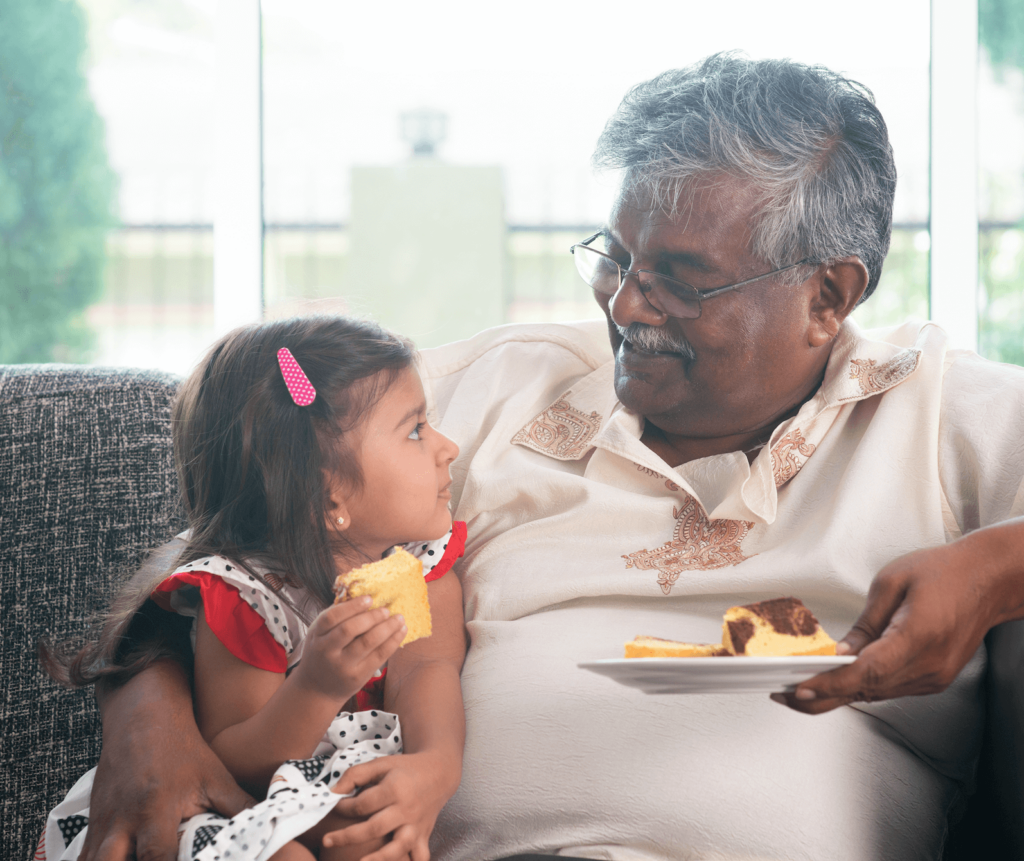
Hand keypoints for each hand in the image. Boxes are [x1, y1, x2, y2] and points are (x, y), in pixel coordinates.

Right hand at [80, 661, 253, 860]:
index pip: (156, 858)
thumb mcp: (216, 777)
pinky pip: (81, 859)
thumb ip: (240, 807)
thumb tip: (269, 826)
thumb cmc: (184, 749)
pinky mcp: (91, 823)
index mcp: (156, 808)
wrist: (144, 717)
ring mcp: (102, 824)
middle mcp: (122, 820)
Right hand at [293, 597, 406, 702]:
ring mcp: (343, 666)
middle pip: (349, 630)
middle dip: (371, 617)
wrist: (317, 689)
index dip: (351, 606)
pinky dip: (393, 641)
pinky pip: (379, 656)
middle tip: (386, 609)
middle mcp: (327, 651)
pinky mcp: (358, 676)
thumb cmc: (322, 653)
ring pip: (367, 643)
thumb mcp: (320, 635)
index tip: (369, 598)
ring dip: (387, 628)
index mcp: (317, 636)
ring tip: (399, 618)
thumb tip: (361, 595)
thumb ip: (337, 617)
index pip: (331, 618)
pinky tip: (401, 631)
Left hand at [322, 752, 450, 860]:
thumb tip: (332, 792)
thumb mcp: (381, 764)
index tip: (334, 806)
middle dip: (347, 836)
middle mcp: (406, 809)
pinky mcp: (423, 836)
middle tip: (327, 840)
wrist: (439, 772)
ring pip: (398, 847)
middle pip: (374, 828)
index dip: (344, 807)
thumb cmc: (405, 768)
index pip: (363, 803)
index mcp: (394, 789)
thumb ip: (355, 775)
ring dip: (379, 859)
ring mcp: (416, 825)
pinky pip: (420, 856)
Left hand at [774, 538, 1005, 714]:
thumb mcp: (892, 583)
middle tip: (783, 695)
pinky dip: (861, 687)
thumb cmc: (944, 572)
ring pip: (876, 693)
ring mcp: (934, 677)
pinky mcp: (934, 679)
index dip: (830, 684)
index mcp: (918, 637)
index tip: (801, 690)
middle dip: (822, 695)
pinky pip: (889, 688)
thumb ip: (864, 623)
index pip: (866, 672)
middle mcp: (929, 665)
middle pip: (867, 690)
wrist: (988, 579)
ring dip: (838, 694)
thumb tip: (839, 652)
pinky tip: (836, 682)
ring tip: (800, 689)